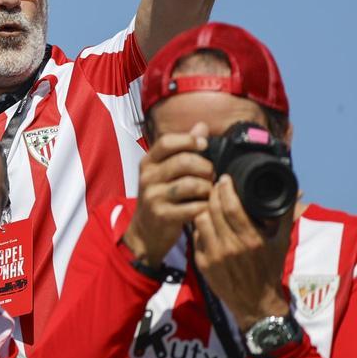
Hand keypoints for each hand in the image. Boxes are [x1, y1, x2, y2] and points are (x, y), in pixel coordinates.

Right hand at [123, 123, 213, 266]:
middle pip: (184, 161)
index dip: (189, 140)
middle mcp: (148, 177)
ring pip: (192, 184)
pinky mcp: (163, 215)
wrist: (145, 232)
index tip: (204, 145)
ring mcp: (154, 196)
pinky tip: (205, 206)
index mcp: (148, 162)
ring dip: (208, 188)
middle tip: (211, 175)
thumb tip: (202, 126)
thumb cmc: (160, 197)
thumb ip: (184, 148)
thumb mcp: (165, 171)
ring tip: (209, 192)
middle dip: (205, 167)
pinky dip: (205, 206)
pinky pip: (194, 207)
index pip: (167, 142)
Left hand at [193, 175, 292, 330]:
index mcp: (251, 240)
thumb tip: (295, 191)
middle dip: (213, 193)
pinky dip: (200, 227)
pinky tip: (207, 223)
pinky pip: (196, 236)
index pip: (232, 206)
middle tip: (215, 186)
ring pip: (200, 219)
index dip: (225, 188)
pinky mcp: (202, 263)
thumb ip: (284, 215)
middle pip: (213, 209)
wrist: (255, 303)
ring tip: (210, 204)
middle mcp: (231, 247)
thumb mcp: (281, 243)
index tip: (225, 177)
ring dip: (204, 209)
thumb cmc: (269, 269)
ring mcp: (214, 255)